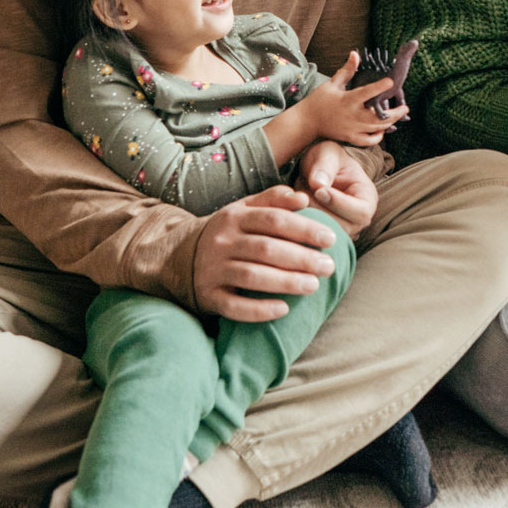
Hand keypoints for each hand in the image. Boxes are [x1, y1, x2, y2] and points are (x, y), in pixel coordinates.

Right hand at [193, 186, 340, 322]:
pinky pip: (234, 306)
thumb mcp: (243, 210)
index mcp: (235, 218)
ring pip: (252, 276)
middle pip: (266, 249)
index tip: (330, 239)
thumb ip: (272, 200)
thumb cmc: (225, 233)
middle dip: (301, 258)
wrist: (176, 256)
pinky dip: (259, 309)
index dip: (304, 229)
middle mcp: (223, 242)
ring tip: (314, 286)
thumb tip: (303, 198)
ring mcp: (214, 270)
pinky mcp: (209, 296)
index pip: (274, 220)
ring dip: (286, 282)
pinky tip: (283, 310)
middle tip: (329, 267)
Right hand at [295, 52, 406, 146]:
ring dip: (390, 122)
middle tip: (405, 107)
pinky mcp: (350, 138)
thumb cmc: (319, 100)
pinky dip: (378, 136)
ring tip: (399, 115)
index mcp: (347, 100)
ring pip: (377, 129)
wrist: (307, 122)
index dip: (380, 87)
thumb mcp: (333, 83)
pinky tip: (383, 129)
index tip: (391, 81)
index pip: (367, 93)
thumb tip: (355, 53)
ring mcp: (352, 129)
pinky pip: (368, 140)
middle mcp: (352, 116)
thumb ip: (347, 70)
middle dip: (395, 113)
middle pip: (378, 117)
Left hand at [298, 141, 377, 237]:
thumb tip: (318, 184)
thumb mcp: (327, 153)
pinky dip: (302, 226)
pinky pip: (314, 240)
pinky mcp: (326, 236)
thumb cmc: (326, 159)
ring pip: (326, 235)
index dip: (338, 203)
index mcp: (367, 198)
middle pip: (343, 228)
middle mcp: (359, 220)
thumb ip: (324, 166)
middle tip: (301, 196)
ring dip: (309, 219)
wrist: (317, 170)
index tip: (318, 190)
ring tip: (297, 200)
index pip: (360, 211)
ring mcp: (343, 231)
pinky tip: (292, 211)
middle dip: (320, 212)